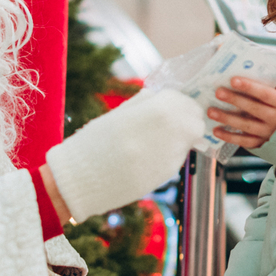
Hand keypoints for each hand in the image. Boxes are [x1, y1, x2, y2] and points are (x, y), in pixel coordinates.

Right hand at [45, 88, 203, 220]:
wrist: (79, 180)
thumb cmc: (92, 144)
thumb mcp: (116, 115)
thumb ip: (142, 104)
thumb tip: (159, 95)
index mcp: (155, 113)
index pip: (184, 102)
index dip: (178, 102)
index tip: (169, 104)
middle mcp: (168, 135)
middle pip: (195, 122)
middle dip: (187, 119)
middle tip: (172, 120)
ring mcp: (168, 158)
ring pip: (188, 142)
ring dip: (179, 137)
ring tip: (154, 139)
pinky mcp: (165, 177)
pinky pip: (177, 158)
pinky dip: (170, 153)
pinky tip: (149, 154)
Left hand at [208, 78, 275, 149]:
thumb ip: (269, 84)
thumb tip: (245, 72)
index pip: (265, 93)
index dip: (249, 87)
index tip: (233, 79)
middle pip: (253, 108)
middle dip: (234, 100)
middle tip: (218, 92)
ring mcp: (269, 132)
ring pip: (246, 125)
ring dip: (227, 118)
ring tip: (211, 111)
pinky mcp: (262, 143)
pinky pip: (244, 141)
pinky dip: (229, 137)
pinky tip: (216, 130)